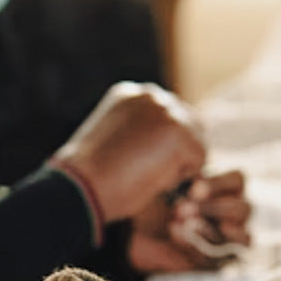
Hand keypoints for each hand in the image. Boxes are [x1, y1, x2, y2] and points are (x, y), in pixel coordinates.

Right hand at [51, 83, 205, 224]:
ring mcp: (167, 110)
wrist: (82, 186)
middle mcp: (151, 95)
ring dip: (179, 164)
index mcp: (130, 94)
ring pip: (196, 141)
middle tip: (152, 175)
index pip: (168, 114)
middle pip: (189, 123)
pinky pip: (199, 159)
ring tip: (148, 177)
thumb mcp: (112, 142)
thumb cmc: (91, 177)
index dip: (162, 144)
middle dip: (178, 152)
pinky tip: (153, 179)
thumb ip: (138, 134)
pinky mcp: (180, 131)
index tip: (142, 163)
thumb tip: (162, 148)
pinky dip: (182, 177)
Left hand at [128, 170, 251, 272]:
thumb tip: (200, 171)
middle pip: (243, 209)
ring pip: (241, 236)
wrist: (123, 227)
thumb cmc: (147, 196)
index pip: (237, 181)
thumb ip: (189, 160)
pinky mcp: (211, 261)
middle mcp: (225, 213)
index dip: (220, 184)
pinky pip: (221, 257)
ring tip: (182, 223)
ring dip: (209, 228)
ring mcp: (221, 239)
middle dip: (214, 208)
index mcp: (218, 188)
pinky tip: (175, 234)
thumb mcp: (164, 172)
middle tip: (182, 208)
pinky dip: (199, 246)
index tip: (194, 188)